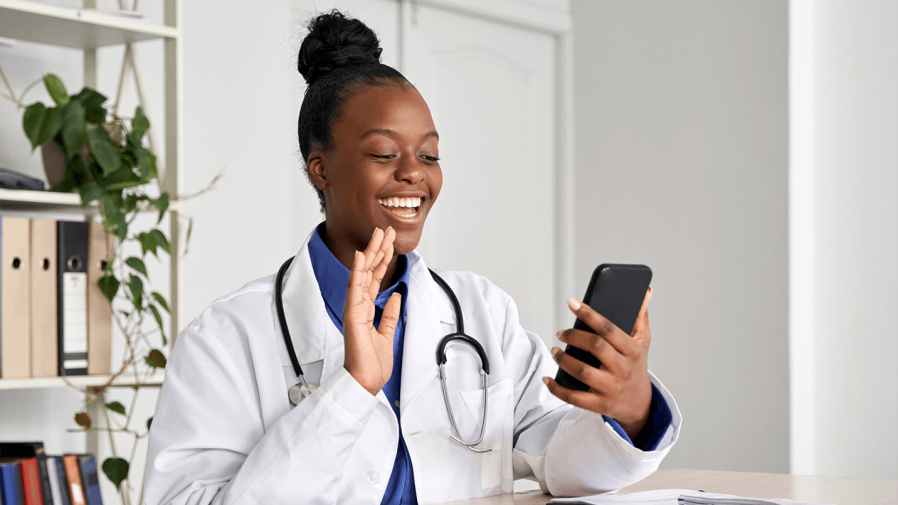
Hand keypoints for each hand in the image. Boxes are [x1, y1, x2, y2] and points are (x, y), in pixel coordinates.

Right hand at [342, 227, 401, 395]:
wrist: (366, 381)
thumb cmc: (373, 363)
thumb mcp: (387, 334)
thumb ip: (389, 314)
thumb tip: (394, 296)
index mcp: (366, 309)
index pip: (375, 278)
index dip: (382, 259)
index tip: (390, 242)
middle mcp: (358, 306)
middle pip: (369, 271)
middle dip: (378, 249)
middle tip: (386, 230)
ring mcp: (354, 309)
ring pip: (362, 274)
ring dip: (371, 253)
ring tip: (378, 235)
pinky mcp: (352, 316)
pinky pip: (354, 289)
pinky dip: (357, 272)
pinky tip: (360, 256)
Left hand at [544, 288, 652, 438]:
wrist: (640, 404)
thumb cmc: (636, 366)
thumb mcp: (643, 341)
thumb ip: (640, 316)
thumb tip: (645, 290)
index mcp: (632, 350)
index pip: (608, 328)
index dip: (589, 314)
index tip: (572, 303)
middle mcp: (623, 369)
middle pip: (594, 347)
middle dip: (573, 336)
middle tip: (561, 333)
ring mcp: (611, 389)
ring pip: (582, 371)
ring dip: (563, 359)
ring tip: (555, 351)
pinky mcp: (600, 405)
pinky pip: (574, 397)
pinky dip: (557, 388)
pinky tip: (548, 379)